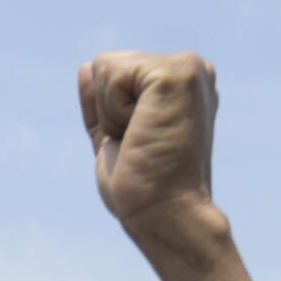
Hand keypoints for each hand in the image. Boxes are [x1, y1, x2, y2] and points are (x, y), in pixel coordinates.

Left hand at [78, 52, 262, 280]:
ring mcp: (190, 68)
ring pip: (106, 66)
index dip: (112, 116)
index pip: (116, 74)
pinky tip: (144, 133)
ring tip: (144, 141)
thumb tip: (87, 67)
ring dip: (111, 114)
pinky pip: (111, 73)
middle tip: (142, 146)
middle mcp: (193, 70)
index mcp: (182, 86)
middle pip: (108, 64)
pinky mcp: (178, 73)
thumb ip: (103, 104)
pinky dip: (114, 112)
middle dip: (109, 111)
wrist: (165, 216)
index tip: (141, 147)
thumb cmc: (144, 191)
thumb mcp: (115, 139)